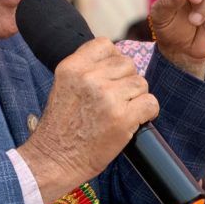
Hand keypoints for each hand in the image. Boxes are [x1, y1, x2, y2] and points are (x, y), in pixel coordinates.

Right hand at [18, 38, 159, 203]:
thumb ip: (85, 70)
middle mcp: (89, 78)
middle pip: (127, 63)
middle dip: (125, 80)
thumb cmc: (60, 126)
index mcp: (72, 67)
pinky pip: (150, 103)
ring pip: (140, 83)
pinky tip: (135, 120)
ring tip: (122, 112)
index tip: (109, 77)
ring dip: (136, 97)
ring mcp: (107, 97)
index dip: (112, 60)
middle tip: (115, 100)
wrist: (54, 159)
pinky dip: (148, 113)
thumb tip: (115, 60)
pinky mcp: (122, 117)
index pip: (105, 44)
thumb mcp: (63, 86)